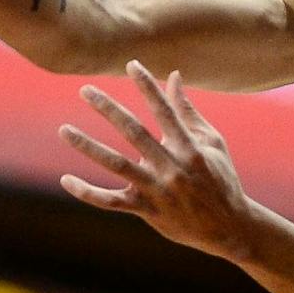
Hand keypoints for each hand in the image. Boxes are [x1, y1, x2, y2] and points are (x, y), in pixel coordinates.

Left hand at [59, 63, 257, 260]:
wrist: (229, 227)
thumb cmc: (220, 179)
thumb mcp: (212, 143)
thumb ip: (188, 110)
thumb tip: (174, 76)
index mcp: (189, 147)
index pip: (164, 110)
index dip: (148, 86)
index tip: (131, 65)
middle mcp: (172, 166)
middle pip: (134, 132)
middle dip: (108, 108)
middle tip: (85, 90)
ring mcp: (158, 189)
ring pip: (116, 165)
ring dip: (88, 146)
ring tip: (64, 130)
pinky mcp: (147, 210)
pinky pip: (111, 201)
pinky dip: (88, 192)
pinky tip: (66, 180)